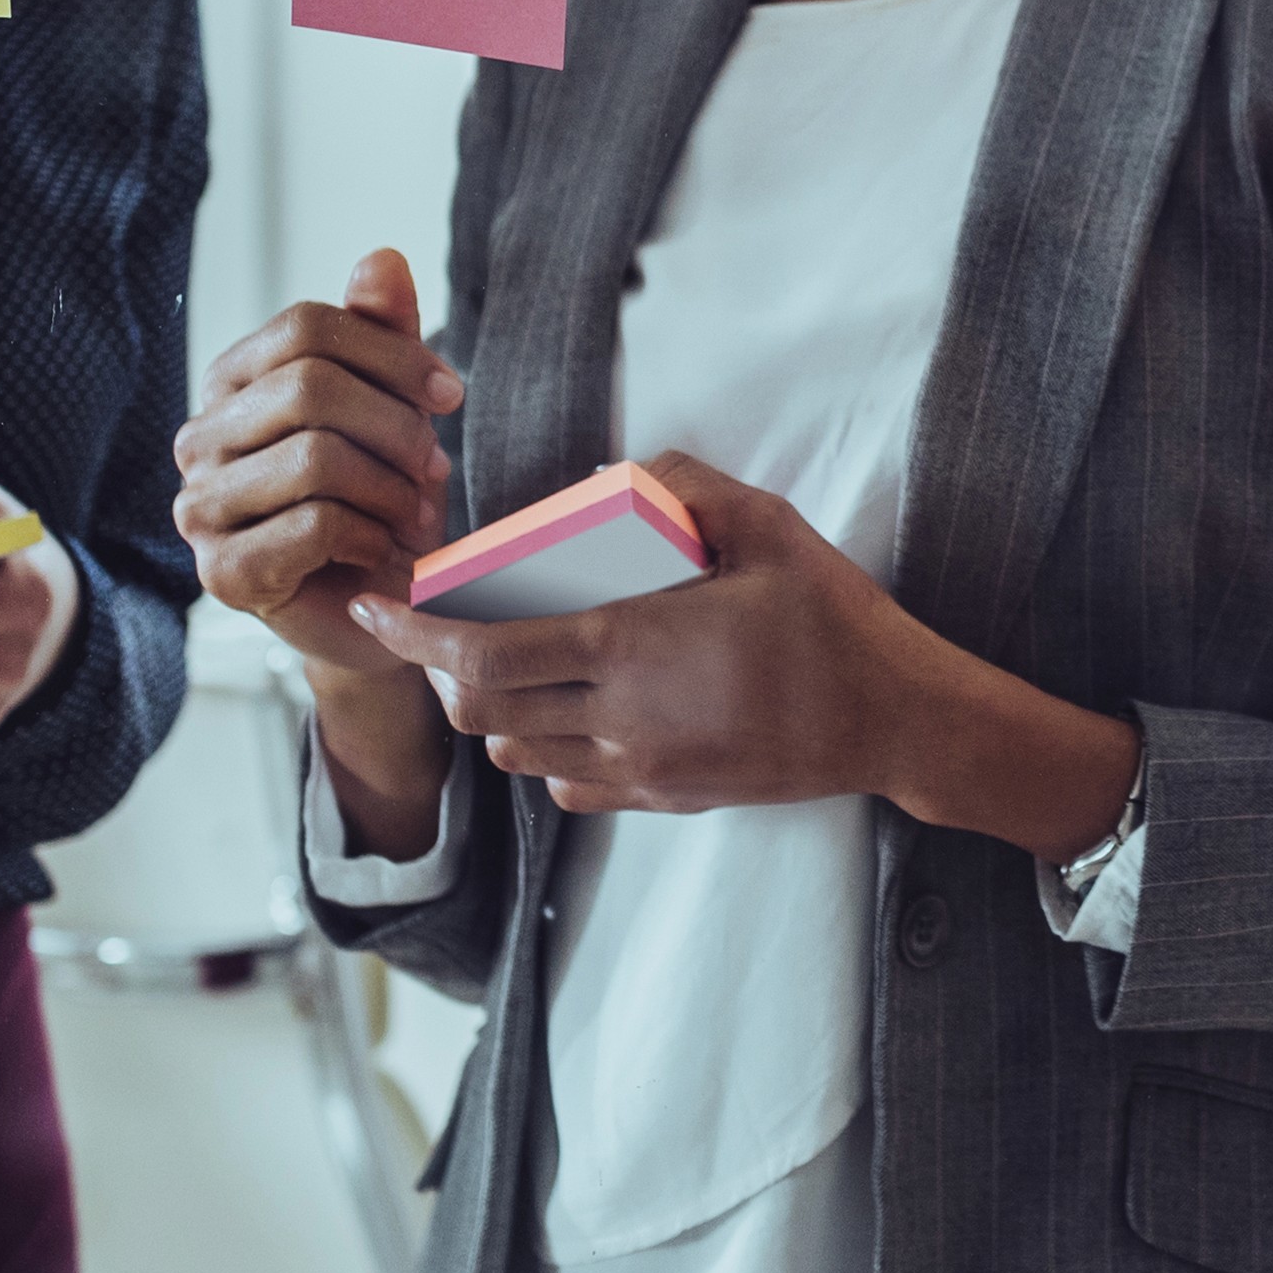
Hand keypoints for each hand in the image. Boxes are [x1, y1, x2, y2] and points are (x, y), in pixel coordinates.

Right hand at [176, 252, 465, 855]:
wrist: (381, 610)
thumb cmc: (382, 498)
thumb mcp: (395, 407)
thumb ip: (384, 334)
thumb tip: (382, 258)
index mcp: (233, 382)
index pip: (307, 326)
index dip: (393, 353)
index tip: (450, 394)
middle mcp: (198, 437)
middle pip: (310, 386)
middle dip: (396, 426)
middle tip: (433, 468)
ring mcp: (199, 508)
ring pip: (315, 457)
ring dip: (389, 489)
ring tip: (411, 515)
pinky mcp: (222, 573)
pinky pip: (313, 525)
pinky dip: (371, 535)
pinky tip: (382, 551)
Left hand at [349, 453, 1136, 855]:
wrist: (895, 720)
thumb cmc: (835, 619)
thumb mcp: (768, 525)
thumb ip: (683, 485)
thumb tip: (609, 474)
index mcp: (633, 648)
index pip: (484, 653)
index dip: (413, 634)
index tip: (376, 607)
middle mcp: (622, 720)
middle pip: (483, 709)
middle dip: (442, 668)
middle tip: (436, 624)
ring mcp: (642, 770)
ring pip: (516, 751)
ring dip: (490, 708)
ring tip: (499, 662)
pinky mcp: (666, 798)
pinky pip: (567, 785)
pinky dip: (541, 751)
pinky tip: (567, 711)